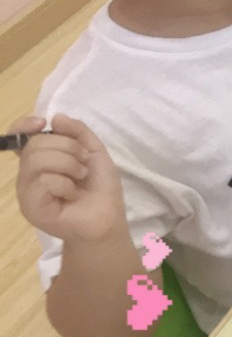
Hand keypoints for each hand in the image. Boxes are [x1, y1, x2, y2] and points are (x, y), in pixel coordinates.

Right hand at [13, 115, 126, 244]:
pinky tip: (71, 194)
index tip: (42, 123)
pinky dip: (64, 183)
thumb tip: (56, 117)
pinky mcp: (30, 207)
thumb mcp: (94, 152)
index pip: (18, 137)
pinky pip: (43, 180)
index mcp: (39, 160)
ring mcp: (26, 192)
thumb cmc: (100, 187)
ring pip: (37, 160)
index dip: (24, 126)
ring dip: (68, 164)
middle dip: (67, 147)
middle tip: (83, 163)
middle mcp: (28, 175)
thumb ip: (78, 132)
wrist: (107, 218)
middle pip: (34, 144)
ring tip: (79, 177)